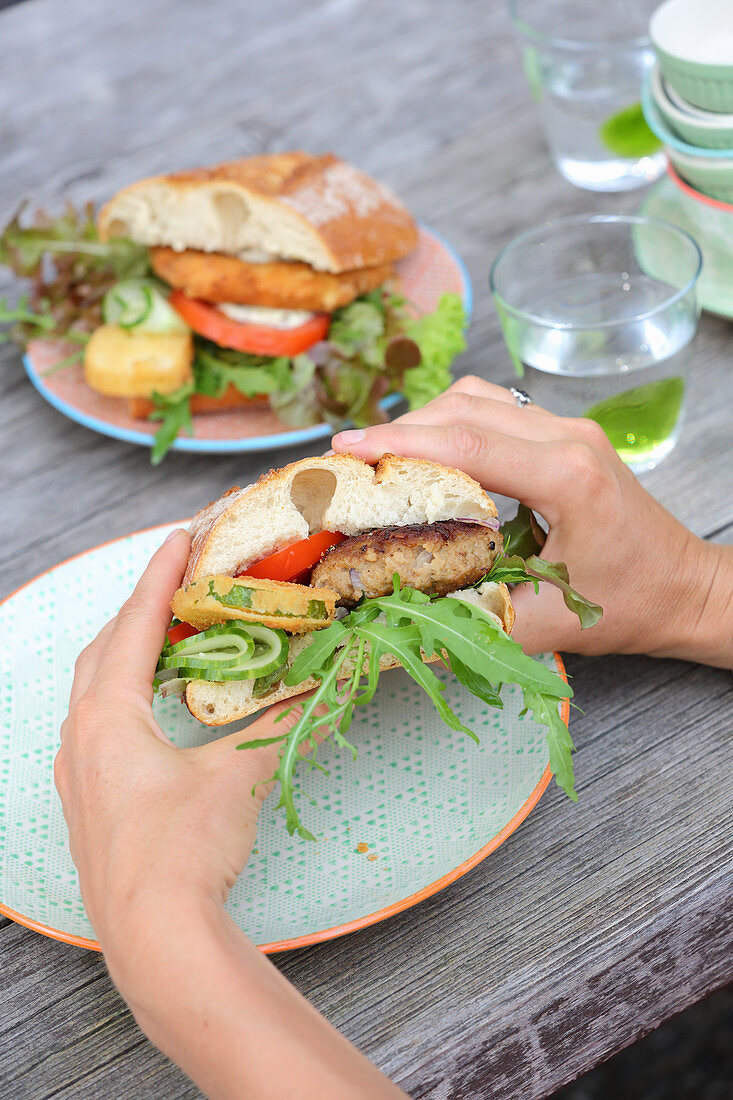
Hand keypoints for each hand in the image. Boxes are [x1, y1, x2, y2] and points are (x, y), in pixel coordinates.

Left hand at [55, 528, 308, 969]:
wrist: (155, 939)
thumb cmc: (185, 850)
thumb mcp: (238, 774)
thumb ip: (282, 721)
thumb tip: (325, 683)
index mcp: (108, 716)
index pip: (134, 627)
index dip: (159, 579)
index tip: (179, 539)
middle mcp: (82, 739)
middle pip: (105, 652)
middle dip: (140, 612)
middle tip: (176, 583)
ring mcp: (80, 776)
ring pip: (96, 693)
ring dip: (130, 656)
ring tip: (169, 639)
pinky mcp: (90, 806)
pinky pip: (100, 729)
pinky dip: (127, 700)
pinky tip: (154, 712)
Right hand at [333, 377, 732, 667]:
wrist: (686, 587)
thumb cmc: (628, 606)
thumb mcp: (542, 624)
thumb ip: (467, 617)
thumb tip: (394, 616)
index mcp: (568, 476)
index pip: (466, 443)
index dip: (398, 443)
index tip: (344, 450)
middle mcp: (569, 438)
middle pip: (464, 408)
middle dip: (400, 430)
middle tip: (350, 460)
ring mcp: (570, 428)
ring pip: (478, 399)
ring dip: (425, 420)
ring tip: (381, 456)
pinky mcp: (567, 434)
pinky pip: (497, 410)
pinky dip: (453, 423)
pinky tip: (429, 452)